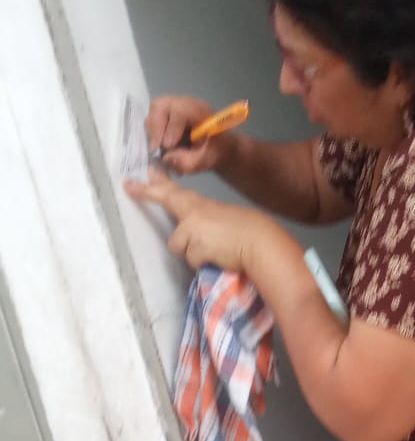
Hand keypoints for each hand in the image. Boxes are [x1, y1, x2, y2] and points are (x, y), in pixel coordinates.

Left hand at [124, 169, 265, 271]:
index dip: (154, 184)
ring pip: (179, 245)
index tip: (138, 177)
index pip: (173, 191)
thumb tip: (195, 239)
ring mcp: (192, 228)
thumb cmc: (248, 231)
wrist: (259, 242)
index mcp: (200, 205)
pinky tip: (218, 258)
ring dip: (192, 252)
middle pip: (167, 200)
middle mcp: (193, 212)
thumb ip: (205, 223)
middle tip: (128, 185)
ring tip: (212, 252)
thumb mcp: (223, 219)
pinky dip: (203, 263)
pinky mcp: (196, 246)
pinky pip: (192, 260)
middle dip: (147, 191)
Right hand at [146, 94, 234, 175]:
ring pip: (153, 111)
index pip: (180, 111)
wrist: (218, 148)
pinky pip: (152, 117)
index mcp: (200, 111)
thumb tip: (165, 158)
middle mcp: (185, 103)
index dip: (171, 128)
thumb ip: (188, 162)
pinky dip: (152, 132)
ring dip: (153, 131)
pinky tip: (159, 145)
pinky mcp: (166, 112)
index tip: (168, 147)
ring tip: (159, 148)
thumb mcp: (205, 161)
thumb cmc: (215, 152)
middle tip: (156, 149)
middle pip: (160, 105)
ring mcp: (174, 106)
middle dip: (155, 128)